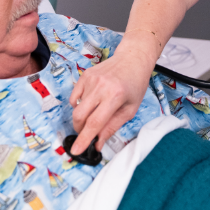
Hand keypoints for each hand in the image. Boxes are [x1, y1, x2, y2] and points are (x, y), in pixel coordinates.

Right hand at [69, 32, 157, 154]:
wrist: (132, 59)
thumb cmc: (135, 84)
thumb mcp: (130, 109)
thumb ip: (112, 127)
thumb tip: (98, 143)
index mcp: (115, 96)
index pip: (94, 123)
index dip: (84, 139)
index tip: (76, 150)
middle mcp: (101, 87)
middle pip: (79, 116)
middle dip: (80, 130)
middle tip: (87, 133)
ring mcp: (91, 79)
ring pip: (77, 107)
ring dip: (82, 117)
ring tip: (96, 112)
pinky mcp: (85, 75)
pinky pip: (74, 96)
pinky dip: (79, 104)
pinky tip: (91, 102)